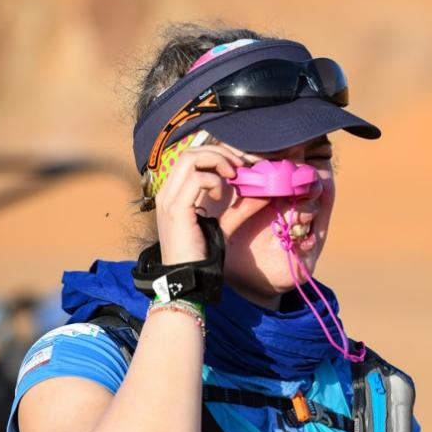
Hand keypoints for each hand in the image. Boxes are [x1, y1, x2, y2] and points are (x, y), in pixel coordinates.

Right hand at [153, 142, 268, 265]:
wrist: (187, 279)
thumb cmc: (201, 255)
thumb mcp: (224, 226)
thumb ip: (240, 208)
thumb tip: (263, 192)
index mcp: (174, 194)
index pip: (190, 157)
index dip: (217, 153)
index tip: (241, 163)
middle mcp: (167, 192)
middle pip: (190, 151)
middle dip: (220, 152)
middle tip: (241, 166)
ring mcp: (169, 199)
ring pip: (190, 158)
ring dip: (218, 161)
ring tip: (233, 176)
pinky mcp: (176, 209)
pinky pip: (197, 179)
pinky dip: (215, 181)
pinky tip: (222, 196)